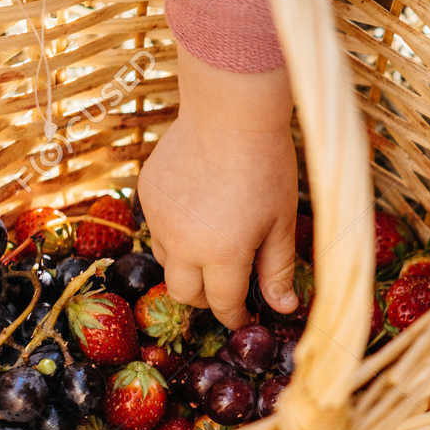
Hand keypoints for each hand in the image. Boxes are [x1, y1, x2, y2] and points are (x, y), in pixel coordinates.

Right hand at [138, 45, 300, 328]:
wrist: (229, 112)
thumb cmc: (267, 167)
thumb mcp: (282, 223)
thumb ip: (278, 269)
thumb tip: (283, 308)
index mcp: (221, 255)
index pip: (223, 304)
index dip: (236, 316)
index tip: (246, 317)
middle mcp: (182, 244)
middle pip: (185, 293)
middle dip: (208, 298)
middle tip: (230, 287)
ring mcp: (159, 218)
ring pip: (167, 261)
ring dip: (189, 266)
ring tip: (215, 246)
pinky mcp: (146, 193)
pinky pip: (158, 227)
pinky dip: (176, 230)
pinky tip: (199, 209)